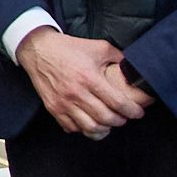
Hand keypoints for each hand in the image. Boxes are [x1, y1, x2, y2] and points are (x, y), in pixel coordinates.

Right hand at [20, 27, 147, 137]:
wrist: (38, 49)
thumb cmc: (68, 48)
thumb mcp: (99, 47)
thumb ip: (118, 58)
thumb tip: (132, 68)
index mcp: (89, 77)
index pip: (118, 103)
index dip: (132, 111)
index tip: (137, 113)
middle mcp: (76, 92)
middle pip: (106, 118)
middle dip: (120, 121)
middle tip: (124, 117)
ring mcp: (63, 102)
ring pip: (89, 128)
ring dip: (104, 129)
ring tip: (108, 124)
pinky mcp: (53, 107)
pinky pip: (71, 127)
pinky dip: (83, 129)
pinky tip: (89, 122)